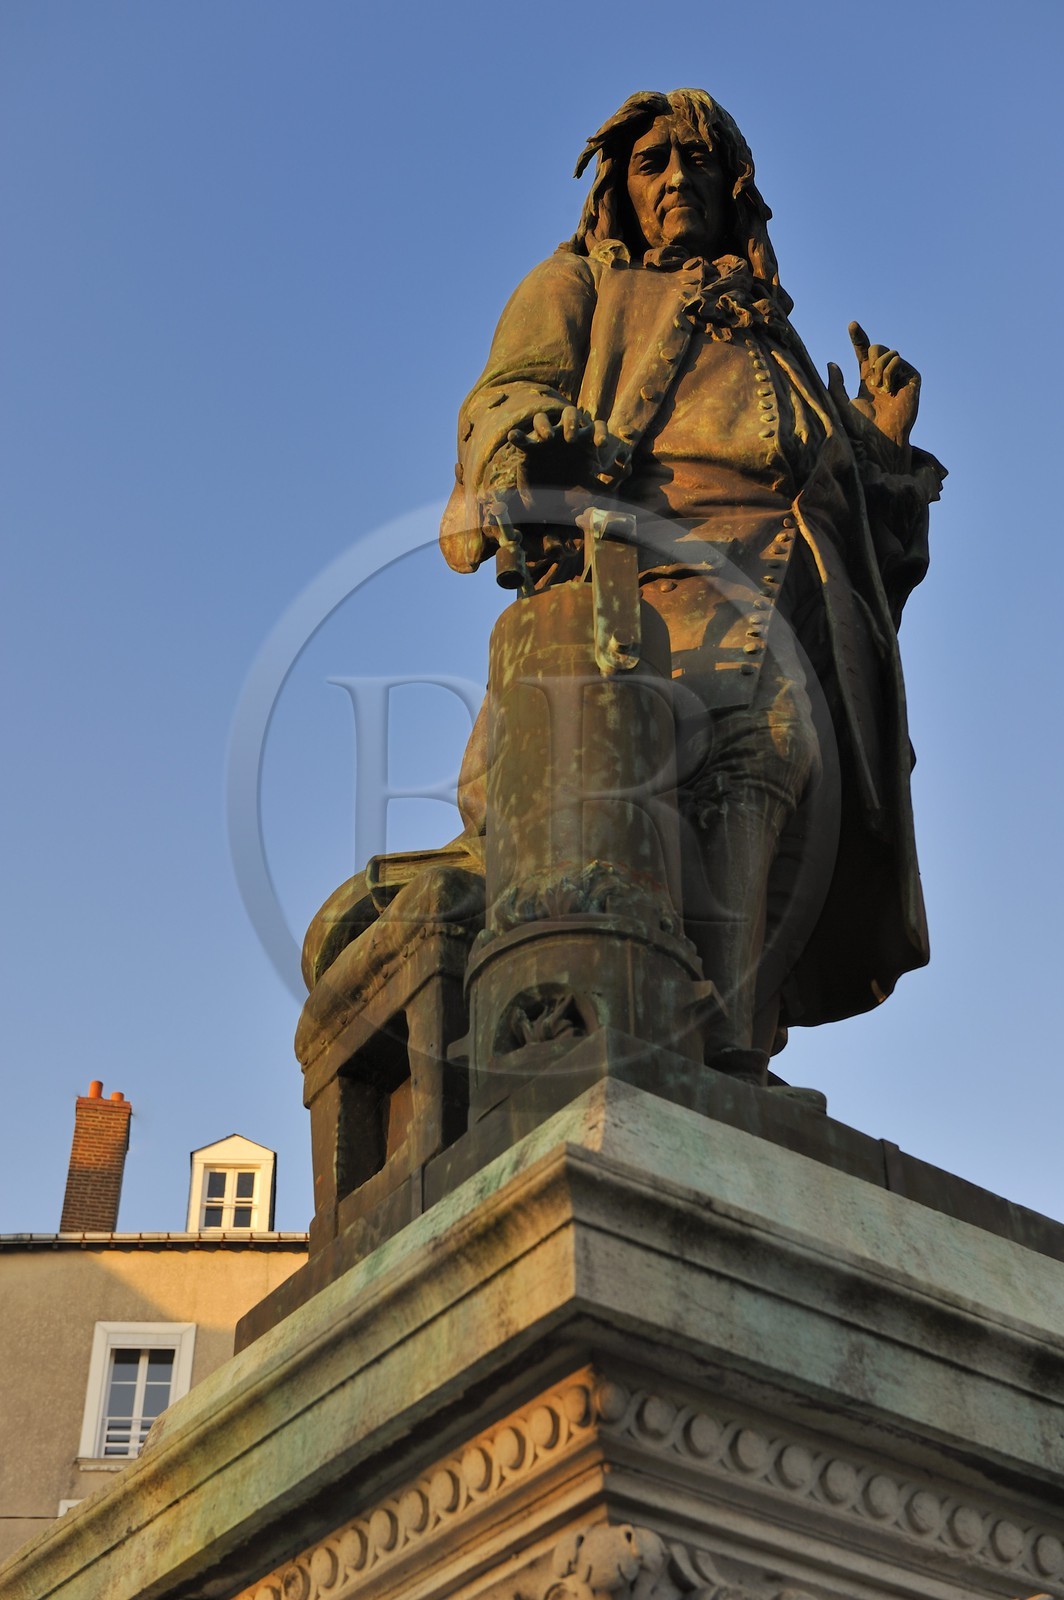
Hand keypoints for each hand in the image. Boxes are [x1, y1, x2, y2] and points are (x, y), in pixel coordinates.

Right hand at [506, 406, 604, 507]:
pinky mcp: (529, 449)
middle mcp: (565, 436)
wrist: (548, 504)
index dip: (601, 432)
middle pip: (571, 413)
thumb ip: (611, 482)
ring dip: (545, 425)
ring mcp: (546, 440)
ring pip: (543, 419)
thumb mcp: (594, 491)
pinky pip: (521, 436)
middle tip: (571, 439)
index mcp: (584, 444)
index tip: (602, 445)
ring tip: (547, 437)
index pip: (596, 426)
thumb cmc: (574, 491)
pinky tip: (514, 436)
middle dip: (572, 422)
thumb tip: (628, 467)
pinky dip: (518, 435)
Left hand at [828, 321, 920, 449]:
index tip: (852, 325)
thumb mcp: (841, 404)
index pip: (863, 353)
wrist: (881, 439)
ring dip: (879, 367)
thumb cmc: (861, 428)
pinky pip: (898, 359)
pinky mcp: (912, 378)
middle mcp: (885, 375)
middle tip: (870, 380)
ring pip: (889, 351)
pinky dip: (889, 371)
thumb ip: (835, 385)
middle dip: (871, 357)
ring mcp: (900, 376)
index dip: (858, 338)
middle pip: (877, 346)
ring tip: (879, 388)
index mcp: (868, 379)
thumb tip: (831, 363)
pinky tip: (889, 389)